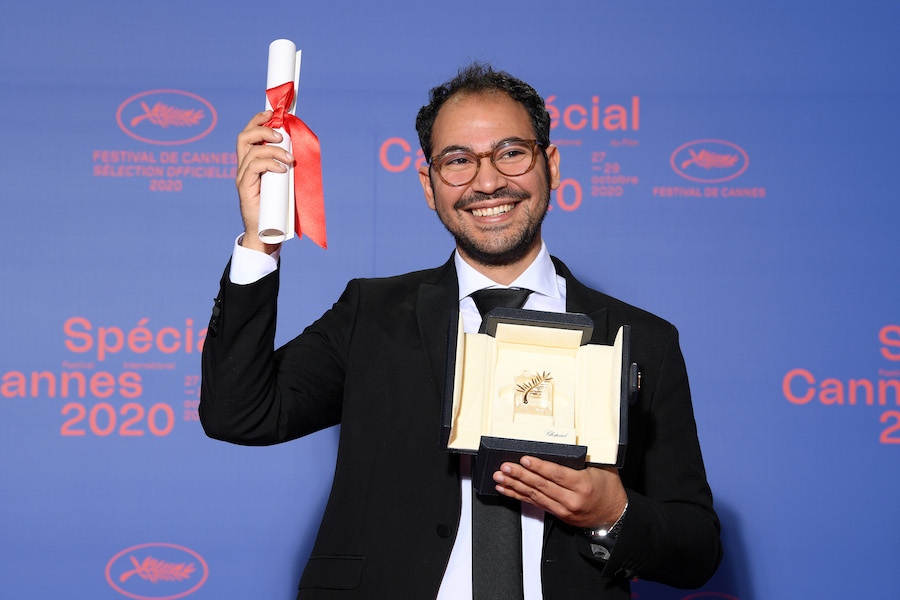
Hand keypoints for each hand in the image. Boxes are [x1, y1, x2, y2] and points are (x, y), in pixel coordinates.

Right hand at [234, 110, 293, 252]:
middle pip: (244, 137)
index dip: (258, 119)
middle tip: (281, 135)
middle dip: (262, 129)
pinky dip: (269, 163)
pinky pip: (253, 167)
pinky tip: (282, 169)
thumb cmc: (278, 206)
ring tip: (289, 158)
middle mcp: (243, 166)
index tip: (273, 112)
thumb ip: (286, 164)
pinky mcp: (244, 187)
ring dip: (273, 150)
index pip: (249, 134)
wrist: (267, 232)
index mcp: (251, 162)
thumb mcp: (285, 180)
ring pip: (251, 151)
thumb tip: (300, 150)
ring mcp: (242, 176)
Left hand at [493, 456, 627, 528]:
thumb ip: (585, 458)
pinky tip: (507, 490)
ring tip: (500, 478)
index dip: (539, 467)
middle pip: (541, 485)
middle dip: (520, 475)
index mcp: (582, 485)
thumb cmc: (609, 490)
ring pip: (534, 496)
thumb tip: (565, 444)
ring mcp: (563, 509)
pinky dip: (519, 496)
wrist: (614, 516)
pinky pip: (535, 504)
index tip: (524, 459)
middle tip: (505, 467)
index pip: (556, 474)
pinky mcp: (558, 514)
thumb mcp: (603, 468)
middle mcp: (571, 499)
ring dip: (515, 486)